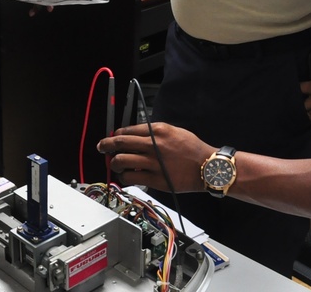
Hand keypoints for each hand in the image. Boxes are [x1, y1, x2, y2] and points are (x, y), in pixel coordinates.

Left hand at [97, 122, 215, 192]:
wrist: (208, 167)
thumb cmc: (192, 149)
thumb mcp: (174, 131)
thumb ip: (154, 132)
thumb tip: (135, 135)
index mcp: (157, 130)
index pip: (127, 130)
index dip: (115, 134)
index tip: (112, 137)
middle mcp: (153, 145)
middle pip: (120, 143)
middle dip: (106, 145)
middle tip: (102, 147)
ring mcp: (153, 163)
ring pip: (121, 161)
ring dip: (115, 163)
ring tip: (116, 165)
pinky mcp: (155, 179)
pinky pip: (131, 178)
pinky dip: (125, 177)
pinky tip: (126, 177)